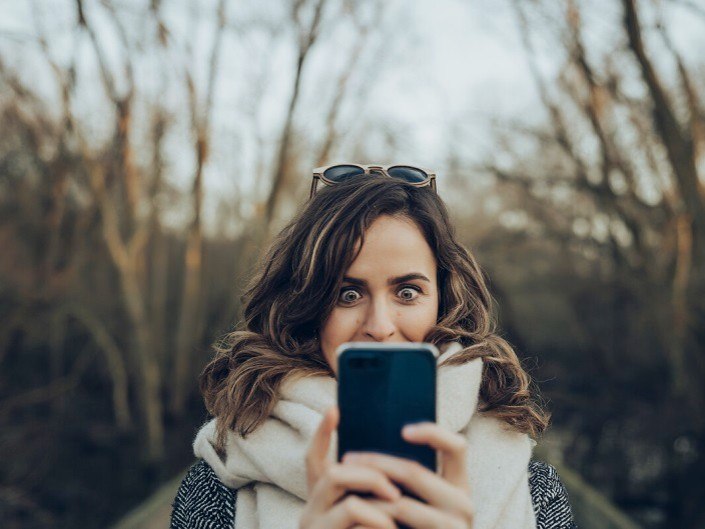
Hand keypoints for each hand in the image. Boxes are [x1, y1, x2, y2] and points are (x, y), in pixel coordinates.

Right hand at [299, 406, 400, 528]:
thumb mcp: (364, 512)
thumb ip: (366, 492)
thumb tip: (392, 461)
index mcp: (320, 499)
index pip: (314, 458)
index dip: (322, 433)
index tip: (334, 408)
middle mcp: (310, 512)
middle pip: (334, 475)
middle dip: (371, 478)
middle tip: (396, 493)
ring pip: (352, 505)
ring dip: (381, 512)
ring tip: (396, 525)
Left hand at [342, 422, 474, 528]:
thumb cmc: (414, 526)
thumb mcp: (425, 502)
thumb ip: (412, 479)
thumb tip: (380, 442)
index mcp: (459, 486)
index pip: (456, 447)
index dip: (432, 433)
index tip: (403, 430)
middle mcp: (463, 504)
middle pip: (414, 472)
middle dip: (375, 463)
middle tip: (347, 459)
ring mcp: (453, 528)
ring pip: (401, 504)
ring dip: (368, 495)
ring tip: (345, 489)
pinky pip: (395, 527)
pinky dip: (373, 520)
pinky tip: (356, 518)